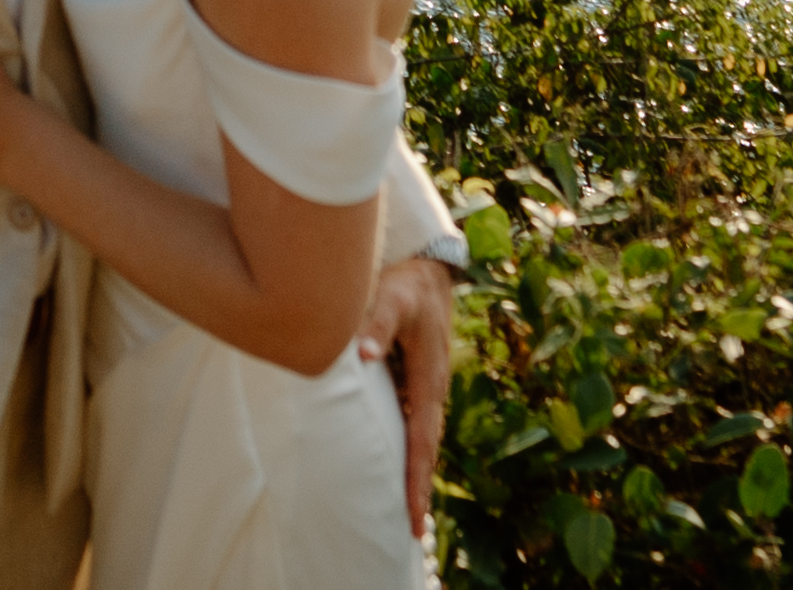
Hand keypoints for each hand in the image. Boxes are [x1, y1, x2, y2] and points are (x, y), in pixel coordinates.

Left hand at [355, 254, 454, 538]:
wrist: (425, 263)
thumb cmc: (406, 281)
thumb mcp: (392, 297)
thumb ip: (376, 323)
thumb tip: (362, 356)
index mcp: (428, 377)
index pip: (421, 439)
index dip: (417, 478)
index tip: (414, 513)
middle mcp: (430, 387)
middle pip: (425, 448)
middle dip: (419, 487)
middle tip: (413, 530)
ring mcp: (424, 385)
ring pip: (419, 437)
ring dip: (415, 471)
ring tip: (407, 509)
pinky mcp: (414, 378)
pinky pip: (412, 422)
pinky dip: (409, 448)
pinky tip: (397, 464)